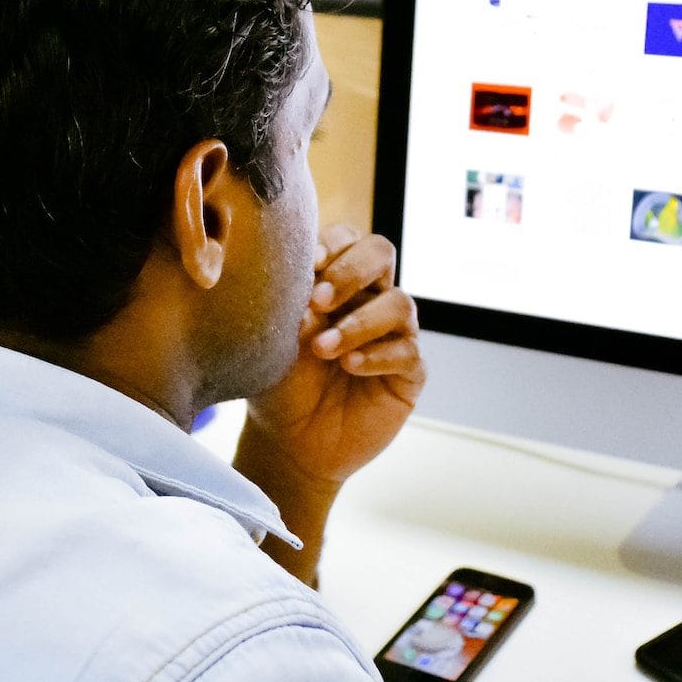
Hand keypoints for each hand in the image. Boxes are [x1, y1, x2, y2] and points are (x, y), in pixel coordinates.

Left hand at [243, 224, 425, 491]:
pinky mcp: (408, 372)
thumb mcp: (274, 340)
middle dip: (351, 270)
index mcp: (334, 281)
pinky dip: (376, 355)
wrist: (289, 442)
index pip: (346, 239)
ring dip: (359, 322)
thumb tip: (307, 285)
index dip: (333, 244)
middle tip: (320, 300)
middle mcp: (368, 299)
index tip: (308, 264)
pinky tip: (349, 366)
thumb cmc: (279, 384)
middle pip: (381, 253)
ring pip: (400, 303)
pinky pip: (407, 351)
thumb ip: (290, 306)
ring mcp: (392, 334)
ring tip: (324, 348)